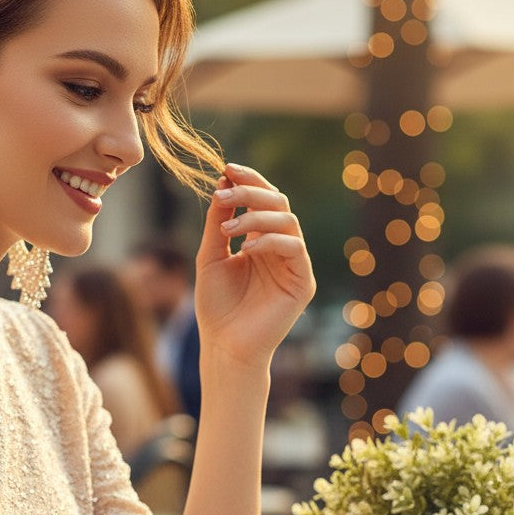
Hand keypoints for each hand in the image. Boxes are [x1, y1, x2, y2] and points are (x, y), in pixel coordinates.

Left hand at [194, 163, 315, 368]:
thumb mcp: (210, 256)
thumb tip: (222, 181)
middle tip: (224, 193)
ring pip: (288, 221)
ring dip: (256, 217)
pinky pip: (295, 249)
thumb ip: (218, 221)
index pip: (262, 200)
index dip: (248, 181)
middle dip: (251, 193)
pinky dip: (270, 241)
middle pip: (278, 203)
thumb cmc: (217, 306)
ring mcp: (294, 264)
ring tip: (228, 228)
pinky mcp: (303, 282)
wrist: (224, 346)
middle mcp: (280, 248)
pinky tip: (246, 248)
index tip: (226, 168)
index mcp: (260, 240)